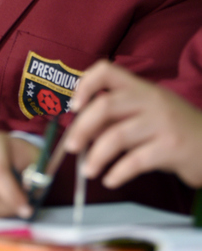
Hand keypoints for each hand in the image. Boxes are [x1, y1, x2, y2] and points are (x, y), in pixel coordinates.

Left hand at [65, 60, 201, 187]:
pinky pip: (135, 160)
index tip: (74, 106)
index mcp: (142, 87)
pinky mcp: (172, 148)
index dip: (85, 85)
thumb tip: (84, 130)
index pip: (106, 70)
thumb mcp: (151, 112)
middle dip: (82, 127)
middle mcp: (151, 100)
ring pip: (117, 135)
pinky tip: (111, 180)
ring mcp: (162, 123)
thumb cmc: (177, 129)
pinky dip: (118, 172)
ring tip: (88, 170)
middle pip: (105, 106)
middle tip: (72, 147)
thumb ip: (122, 115)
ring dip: (96, 156)